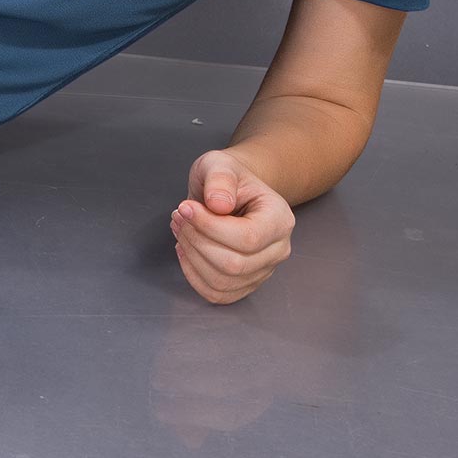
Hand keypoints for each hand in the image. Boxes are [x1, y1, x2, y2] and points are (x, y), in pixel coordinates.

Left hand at [169, 147, 294, 304]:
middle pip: (234, 264)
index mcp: (279, 218)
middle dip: (197, 241)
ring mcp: (263, 270)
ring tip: (181, 228)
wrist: (232, 191)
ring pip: (223, 282)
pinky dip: (193, 275)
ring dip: (192, 257)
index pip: (247, 238)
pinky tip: (185, 249)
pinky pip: (217, 294)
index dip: (210, 227)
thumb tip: (218, 204)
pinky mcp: (246, 283)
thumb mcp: (220, 164)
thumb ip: (220, 178)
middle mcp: (278, 249)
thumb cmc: (229, 178)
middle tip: (178, 216)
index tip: (185, 207)